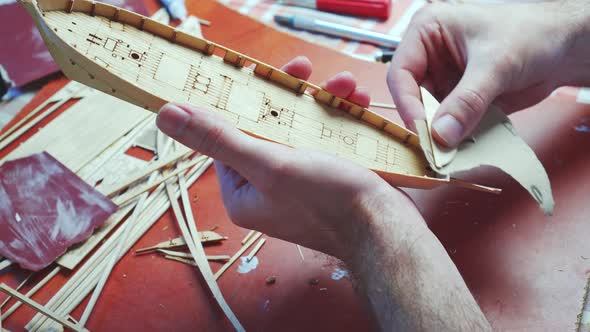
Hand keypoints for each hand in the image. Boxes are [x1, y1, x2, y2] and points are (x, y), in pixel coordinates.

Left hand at [156, 56, 418, 261]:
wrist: (386, 229)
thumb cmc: (328, 202)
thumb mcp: (269, 163)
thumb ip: (219, 138)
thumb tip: (167, 115)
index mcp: (241, 191)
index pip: (228, 136)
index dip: (243, 100)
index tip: (261, 72)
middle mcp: (265, 187)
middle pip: (266, 127)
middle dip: (289, 95)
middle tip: (304, 69)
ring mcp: (297, 183)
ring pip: (300, 128)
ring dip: (321, 101)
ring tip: (345, 85)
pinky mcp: (325, 177)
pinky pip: (324, 139)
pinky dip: (338, 118)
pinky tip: (356, 102)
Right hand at [388, 0, 589, 146]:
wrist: (567, 46)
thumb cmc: (533, 33)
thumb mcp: (495, 64)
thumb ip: (467, 101)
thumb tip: (443, 134)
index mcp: (427, 32)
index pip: (401, 73)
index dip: (407, 103)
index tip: (421, 128)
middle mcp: (431, 57)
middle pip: (412, 97)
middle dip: (424, 123)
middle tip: (434, 148)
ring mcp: (446, 80)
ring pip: (430, 114)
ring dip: (440, 134)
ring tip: (448, 152)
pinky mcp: (460, 100)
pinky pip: (450, 123)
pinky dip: (456, 138)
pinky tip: (463, 149)